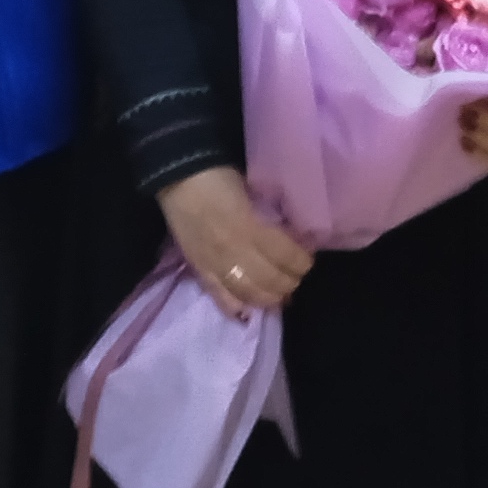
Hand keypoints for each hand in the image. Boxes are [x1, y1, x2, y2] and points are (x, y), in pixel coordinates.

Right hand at [158, 167, 316, 320]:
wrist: (178, 175)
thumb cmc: (219, 175)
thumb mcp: (254, 189)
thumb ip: (270, 216)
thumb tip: (291, 236)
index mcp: (250, 226)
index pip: (285, 255)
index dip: (302, 262)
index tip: (308, 259)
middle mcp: (234, 251)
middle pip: (269, 279)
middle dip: (289, 283)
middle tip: (297, 278)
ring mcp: (215, 263)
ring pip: (248, 293)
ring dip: (269, 298)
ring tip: (279, 295)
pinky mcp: (199, 269)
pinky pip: (219, 296)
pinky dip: (235, 308)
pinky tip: (248, 313)